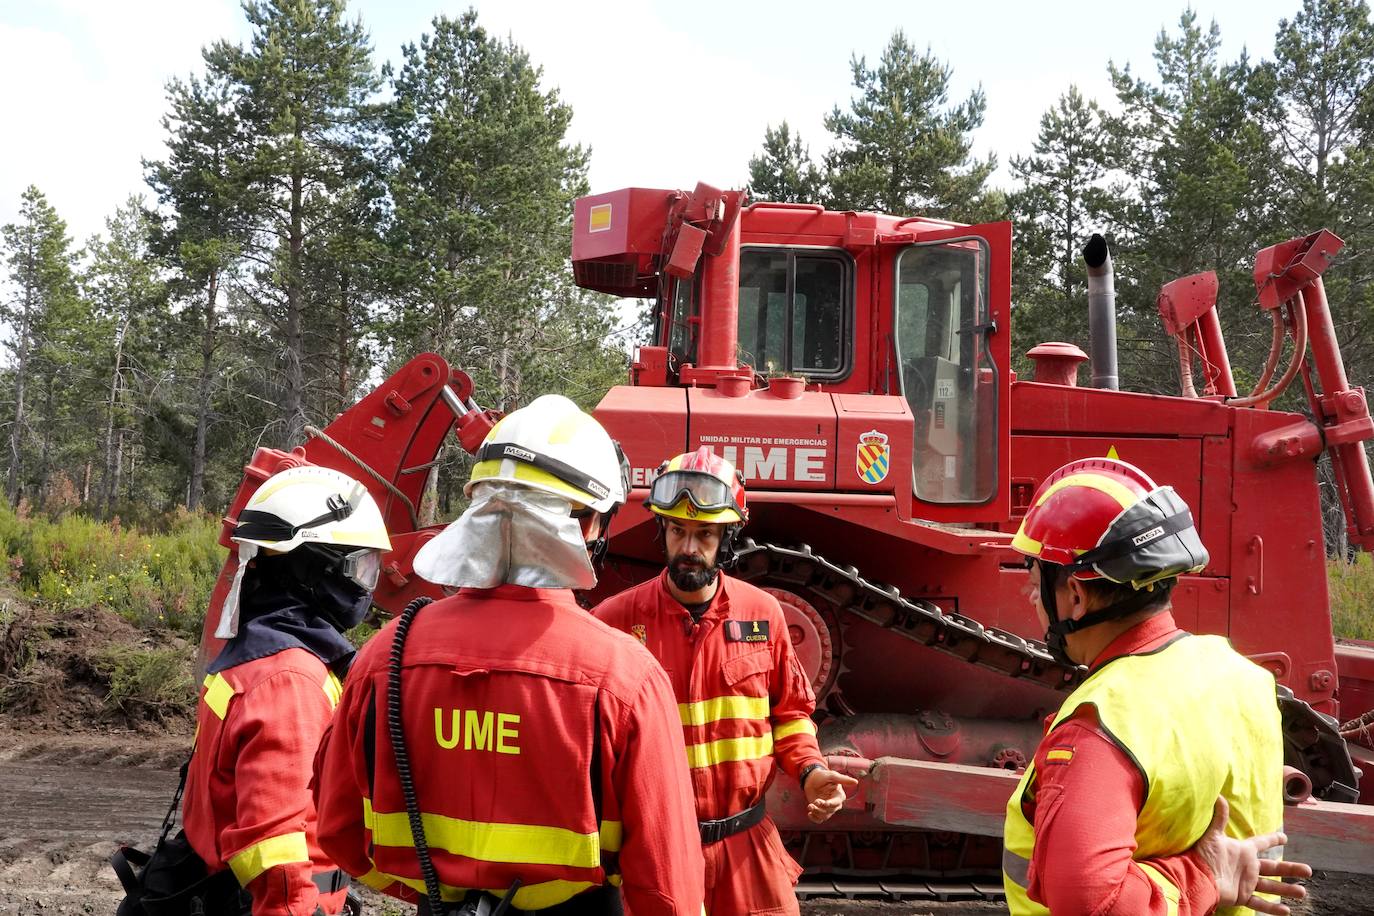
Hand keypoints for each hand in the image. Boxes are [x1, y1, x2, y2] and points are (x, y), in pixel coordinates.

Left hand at [803, 768, 858, 823]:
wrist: (811, 779)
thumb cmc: (823, 776)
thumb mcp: (832, 776)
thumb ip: (843, 779)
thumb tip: (856, 782)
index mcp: (839, 796)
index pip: (836, 803)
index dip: (830, 804)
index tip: (823, 803)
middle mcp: (835, 804)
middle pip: (830, 811)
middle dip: (821, 808)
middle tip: (814, 802)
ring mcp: (827, 808)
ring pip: (824, 816)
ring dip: (816, 813)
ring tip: (809, 806)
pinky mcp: (820, 811)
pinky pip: (819, 820)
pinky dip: (814, 819)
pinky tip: (809, 814)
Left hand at [1192, 796, 1311, 914]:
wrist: (1196, 878)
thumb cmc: (1204, 856)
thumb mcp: (1213, 836)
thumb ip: (1218, 817)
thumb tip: (1218, 796)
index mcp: (1243, 851)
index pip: (1261, 843)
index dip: (1273, 839)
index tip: (1285, 837)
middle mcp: (1246, 867)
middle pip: (1274, 867)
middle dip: (1291, 869)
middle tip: (1308, 870)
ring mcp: (1244, 883)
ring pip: (1271, 887)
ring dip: (1287, 890)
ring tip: (1303, 893)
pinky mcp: (1241, 897)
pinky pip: (1259, 903)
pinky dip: (1272, 908)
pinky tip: (1286, 911)